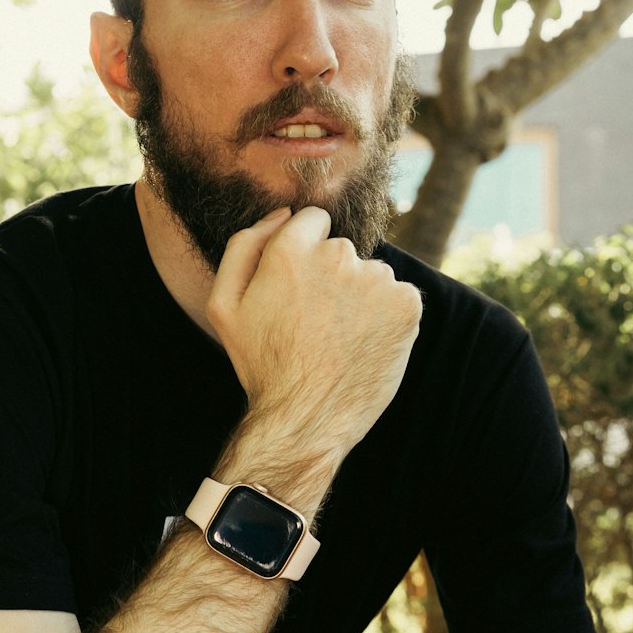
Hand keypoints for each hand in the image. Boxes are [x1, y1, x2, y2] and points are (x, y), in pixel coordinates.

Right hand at [207, 206, 420, 456]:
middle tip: (316, 325)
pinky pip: (398, 297)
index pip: (311, 221)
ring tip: (341, 340)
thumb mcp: (225, 306)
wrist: (306, 420)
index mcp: (291, 250)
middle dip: (332, 277)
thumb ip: (245, 246)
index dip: (304, 255)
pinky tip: (366, 345)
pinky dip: (388, 318)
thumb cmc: (262, 365)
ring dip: (361, 299)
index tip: (299, 291)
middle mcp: (337, 256)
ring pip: (371, 276)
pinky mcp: (406, 305)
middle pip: (341, 250)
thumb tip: (282, 213)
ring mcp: (376, 279)